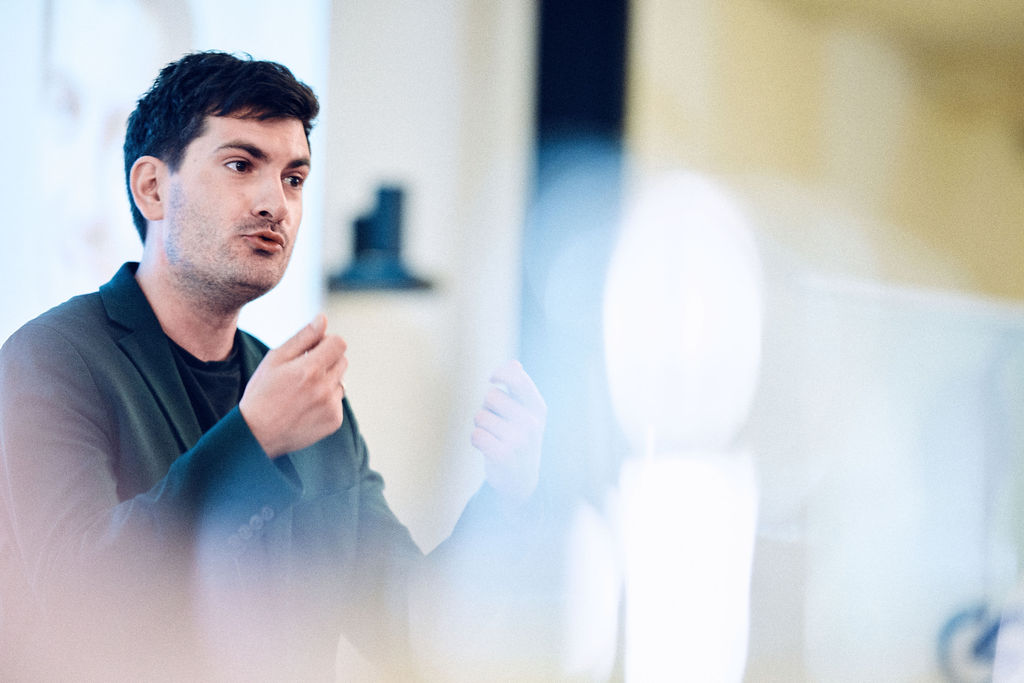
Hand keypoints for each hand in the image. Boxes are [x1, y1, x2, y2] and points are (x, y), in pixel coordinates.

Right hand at [239, 314, 347, 457]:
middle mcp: (324, 388)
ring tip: (302, 392)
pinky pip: (337, 401)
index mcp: (310, 369)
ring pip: (340, 381)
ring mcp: (331, 406)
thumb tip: (323, 319)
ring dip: (327, 381)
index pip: (339, 343)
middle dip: (326, 361)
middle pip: (342, 360)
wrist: (256, 434)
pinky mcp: (334, 421)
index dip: (326, 342)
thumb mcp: (275, 359)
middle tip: (302, 372)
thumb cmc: (262, 392)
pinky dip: (326, 401)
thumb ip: (303, 337)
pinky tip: (305, 407)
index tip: (313, 349)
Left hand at [471, 360, 545, 506]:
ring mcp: (518, 441)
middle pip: (491, 395)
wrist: (522, 479)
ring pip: (480, 416)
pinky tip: (486, 447)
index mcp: (538, 407)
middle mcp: (531, 423)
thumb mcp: (526, 412)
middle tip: (495, 420)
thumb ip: (519, 386)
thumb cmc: (520, 437)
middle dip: (487, 406)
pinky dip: (476, 439)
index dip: (500, 374)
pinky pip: (476, 435)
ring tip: (493, 435)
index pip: (518, 379)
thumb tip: (514, 363)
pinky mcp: (502, 456)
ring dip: (481, 425)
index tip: (492, 379)